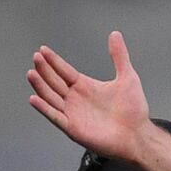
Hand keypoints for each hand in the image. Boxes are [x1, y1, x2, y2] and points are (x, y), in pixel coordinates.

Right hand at [27, 31, 149, 162]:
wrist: (138, 135)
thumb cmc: (134, 111)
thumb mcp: (127, 77)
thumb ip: (119, 56)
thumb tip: (115, 35)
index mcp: (85, 87)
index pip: (64, 71)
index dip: (54, 61)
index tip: (43, 50)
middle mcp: (76, 99)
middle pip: (54, 82)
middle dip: (45, 70)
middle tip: (37, 57)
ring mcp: (73, 113)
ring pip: (51, 97)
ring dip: (40, 86)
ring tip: (32, 74)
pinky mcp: (73, 128)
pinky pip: (55, 117)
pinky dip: (44, 108)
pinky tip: (34, 98)